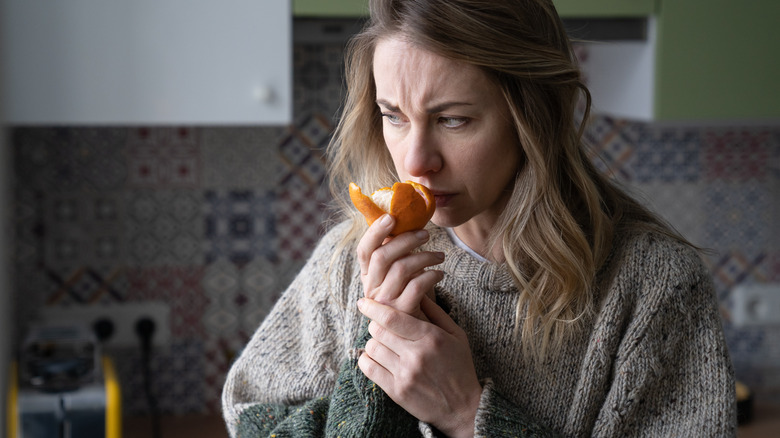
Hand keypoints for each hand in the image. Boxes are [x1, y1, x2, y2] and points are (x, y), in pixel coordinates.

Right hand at [356, 214, 443, 320]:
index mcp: (368, 276)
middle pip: (382, 256)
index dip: (374, 231)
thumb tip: (404, 222)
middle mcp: (372, 289)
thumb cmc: (409, 298)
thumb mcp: (398, 276)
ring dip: (425, 256)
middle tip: (426, 234)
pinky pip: (417, 286)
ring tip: (440, 256)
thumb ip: (396, 255)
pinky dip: (431, 275)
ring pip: (401, 268)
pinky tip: (440, 273)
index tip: (391, 216)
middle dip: (406, 240)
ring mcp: (385, 303)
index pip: (364, 250)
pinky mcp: (402, 313)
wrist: (415, 336)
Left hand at [357, 296, 481, 437]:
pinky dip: (367, 360)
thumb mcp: (456, 335)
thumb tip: (417, 293)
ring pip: (372, 348)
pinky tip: (376, 358)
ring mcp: (405, 374)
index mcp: (431, 337)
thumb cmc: (460, 367)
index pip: (392, 318)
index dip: (373, 307)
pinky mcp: (397, 391)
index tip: (363, 302)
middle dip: (374, 324)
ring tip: (383, 345)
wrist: (463, 407)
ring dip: (373, 343)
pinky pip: (368, 369)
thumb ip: (435, 312)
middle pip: (378, 331)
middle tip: (380, 326)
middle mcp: (416, 355)